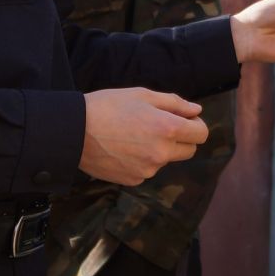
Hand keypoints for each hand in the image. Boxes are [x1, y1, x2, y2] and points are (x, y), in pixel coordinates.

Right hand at [79, 88, 208, 184]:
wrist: (74, 131)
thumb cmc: (108, 106)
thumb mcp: (143, 95)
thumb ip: (175, 103)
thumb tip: (196, 111)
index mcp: (167, 129)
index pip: (201, 134)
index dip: (195, 124)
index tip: (184, 119)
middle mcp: (162, 153)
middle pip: (189, 150)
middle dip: (181, 138)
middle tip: (159, 125)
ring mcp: (148, 169)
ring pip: (166, 160)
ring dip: (159, 149)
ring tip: (133, 134)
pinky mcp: (133, 180)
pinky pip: (148, 169)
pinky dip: (142, 160)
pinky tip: (123, 148)